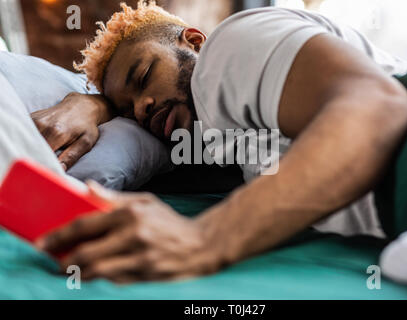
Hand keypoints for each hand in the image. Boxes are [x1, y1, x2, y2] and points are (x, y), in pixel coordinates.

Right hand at [31, 93, 112, 169]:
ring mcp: (34, 119)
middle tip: (39, 169)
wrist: (81, 106)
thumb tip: (60, 170)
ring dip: (29, 150)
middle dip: (34, 159)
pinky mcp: (30, 117)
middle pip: (31, 147)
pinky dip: (27, 141)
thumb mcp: (85, 143)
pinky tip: (33, 147)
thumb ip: (71, 156)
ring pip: (25, 140)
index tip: (44, 172)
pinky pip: (24, 132)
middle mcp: (42, 124)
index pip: (42, 154)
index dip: (42, 165)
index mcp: (57, 132)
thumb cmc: (86, 126)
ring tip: (36, 158)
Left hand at [36, 182, 221, 282]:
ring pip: (97, 272)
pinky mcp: (147, 275)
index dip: (59, 236)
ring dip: (78, 273)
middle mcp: (134, 235)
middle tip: (55, 262)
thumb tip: (84, 187)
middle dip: (64, 260)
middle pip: (86, 253)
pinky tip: (97, 274)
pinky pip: (114, 281)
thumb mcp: (146, 202)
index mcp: (131, 213)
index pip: (85, 225)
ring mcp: (141, 257)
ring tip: (72, 270)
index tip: (42, 242)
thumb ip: (114, 198)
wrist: (201, 244)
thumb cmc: (170, 222)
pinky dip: (101, 279)